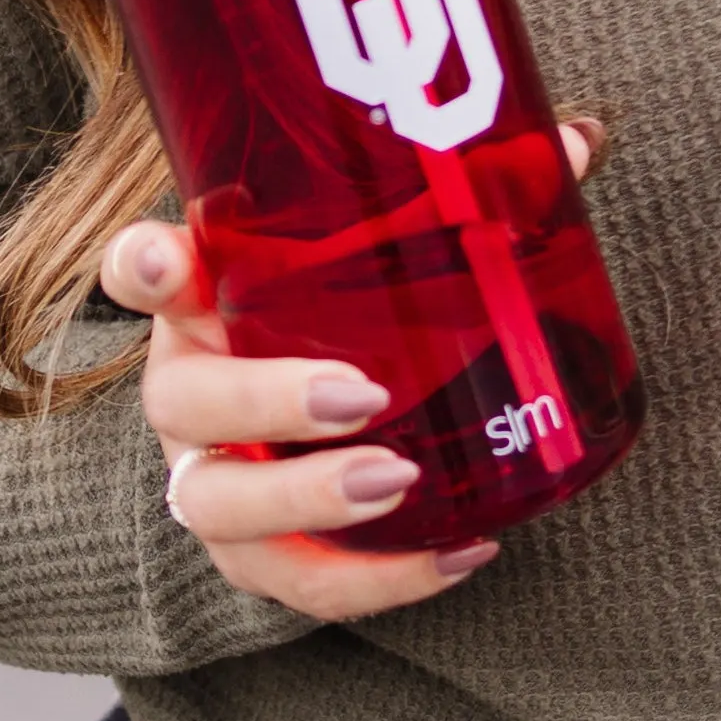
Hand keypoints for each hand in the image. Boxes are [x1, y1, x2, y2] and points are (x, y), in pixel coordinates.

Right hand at [103, 149, 597, 623]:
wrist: (323, 428)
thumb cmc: (345, 318)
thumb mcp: (381, 255)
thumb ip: (464, 196)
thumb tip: (580, 140)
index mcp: (201, 301)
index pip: (139, 272)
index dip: (139, 266)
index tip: (167, 257)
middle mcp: (187, 392)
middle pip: (184, 404)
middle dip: (265, 401)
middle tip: (360, 395)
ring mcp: (210, 481)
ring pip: (221, 507)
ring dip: (307, 499)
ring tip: (400, 479)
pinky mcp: (255, 554)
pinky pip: (301, 580)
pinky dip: (380, 578)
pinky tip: (462, 550)